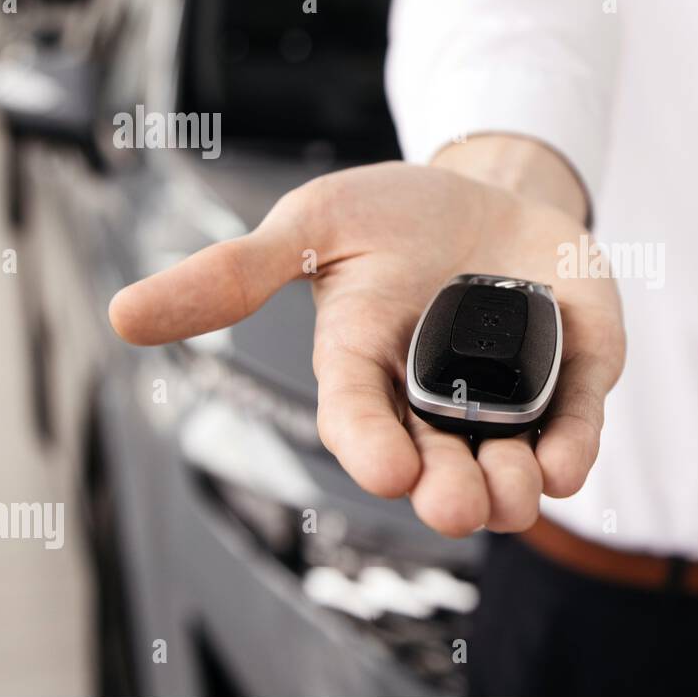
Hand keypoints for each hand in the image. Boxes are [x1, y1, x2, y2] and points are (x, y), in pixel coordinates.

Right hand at [109, 159, 624, 536]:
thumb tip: (123, 315)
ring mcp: (506, 395)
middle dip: (449, 491)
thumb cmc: (393, 216)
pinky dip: (573, 447)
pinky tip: (567, 465)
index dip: (371, 447)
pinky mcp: (569, 376)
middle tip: (457, 504)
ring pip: (510, 466)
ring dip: (513, 488)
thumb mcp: (312, 227)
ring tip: (514, 489)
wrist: (488, 192)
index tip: (387, 468)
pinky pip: (573, 424)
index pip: (361, 423)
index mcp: (366, 373)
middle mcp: (434, 403)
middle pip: (439, 466)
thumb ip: (236, 274)